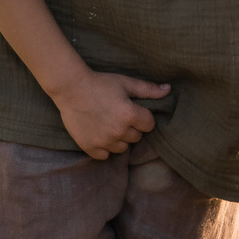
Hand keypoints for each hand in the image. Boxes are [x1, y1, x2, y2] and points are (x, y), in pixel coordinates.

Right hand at [50, 68, 166, 159]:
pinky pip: (105, 156)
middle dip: (132, 127)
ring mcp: (103, 141)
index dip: (143, 117)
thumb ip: (148, 90)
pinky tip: (100, 134)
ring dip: (119, 139)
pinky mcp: (90, 147)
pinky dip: (104, 148)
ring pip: (122, 148)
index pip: (149, 125)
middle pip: (137, 137)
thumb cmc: (100, 83)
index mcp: (130, 115)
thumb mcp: (125, 83)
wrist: (70, 88)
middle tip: (119, 115)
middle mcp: (118, 131)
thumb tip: (168, 90)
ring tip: (109, 124)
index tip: (133, 110)